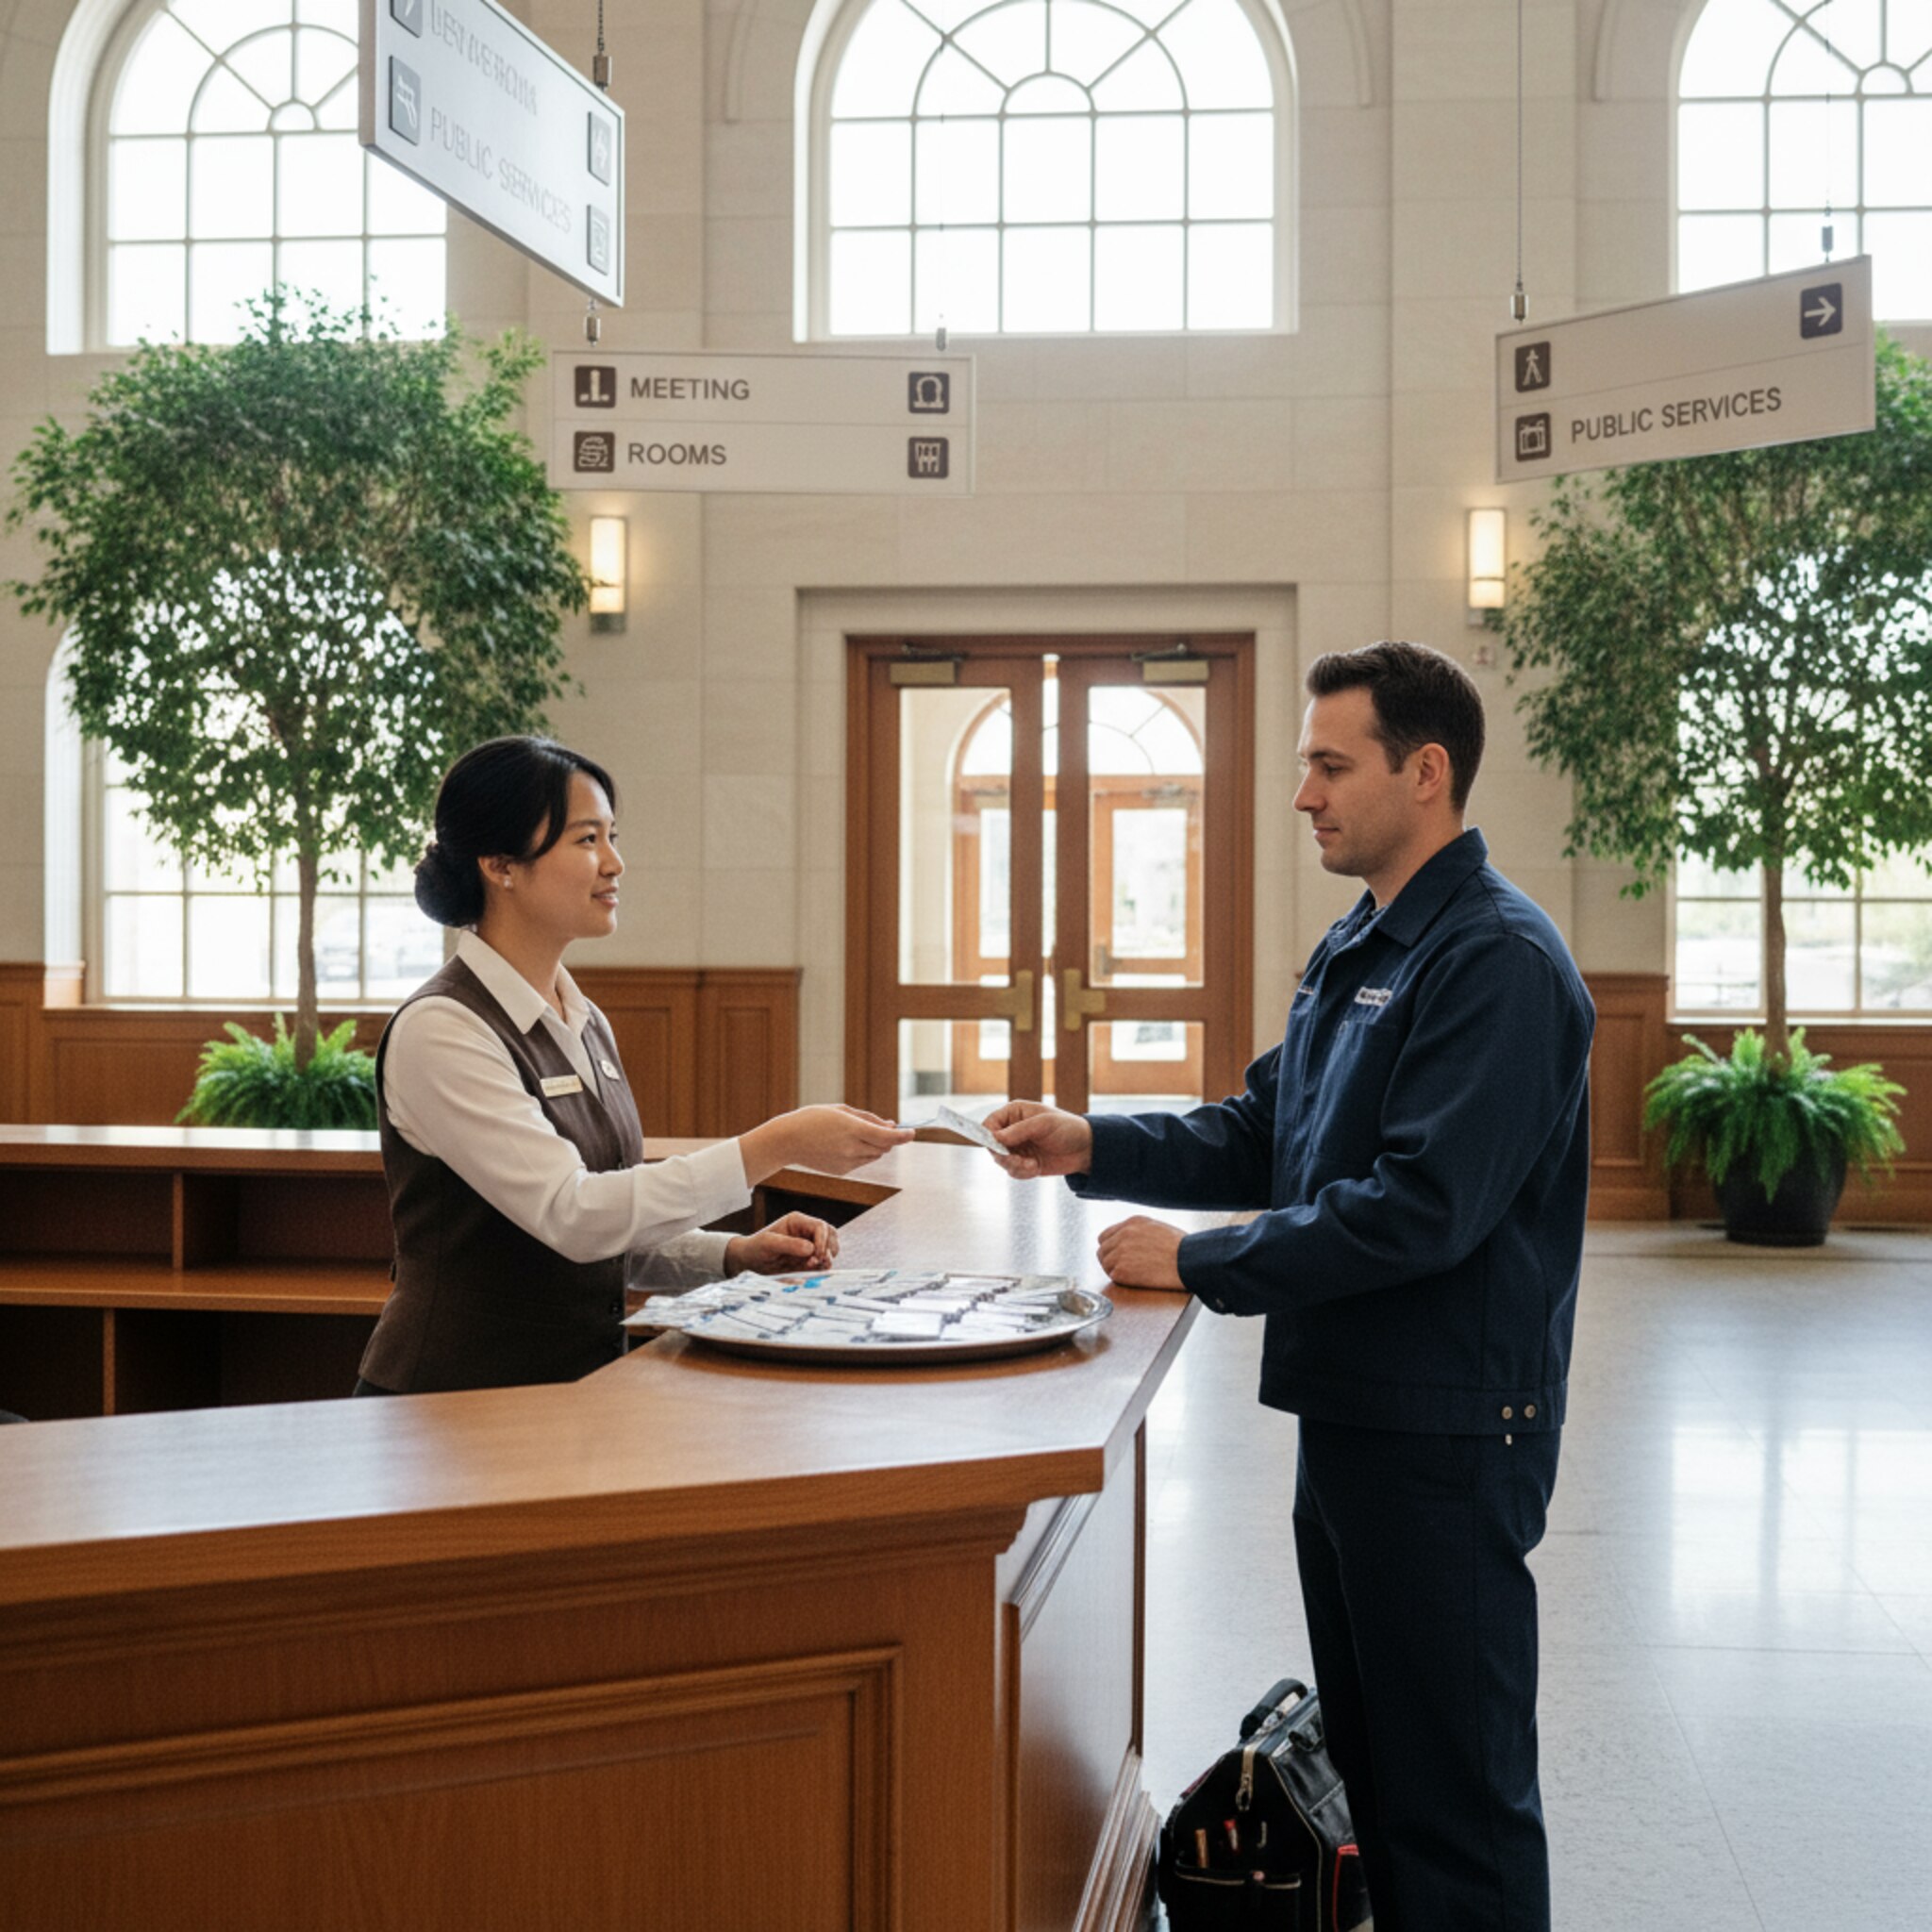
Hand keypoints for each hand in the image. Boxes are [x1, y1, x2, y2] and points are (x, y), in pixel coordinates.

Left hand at [727, 1212, 838, 1273]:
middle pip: (831, 1236)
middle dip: (828, 1250)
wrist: (749, 1260)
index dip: (823, 1241)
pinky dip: (821, 1268)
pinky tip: (811, 1271)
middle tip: (818, 1263)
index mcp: (798, 1222)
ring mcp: (809, 1245)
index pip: (821, 1227)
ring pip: (830, 1249)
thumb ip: (789, 1244)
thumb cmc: (756, 1247)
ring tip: (813, 1267)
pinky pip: (822, 1262)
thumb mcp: (768, 1244)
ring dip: (827, 1260)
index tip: (816, 1256)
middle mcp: (806, 1231)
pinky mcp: (808, 1259)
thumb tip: (811, 1249)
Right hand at [740, 1105, 912, 1181]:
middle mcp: (852, 1148)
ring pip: (875, 1155)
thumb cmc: (813, 1119)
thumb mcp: (841, 1111)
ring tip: (855, 1135)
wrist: (788, 1141)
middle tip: (881, 1127)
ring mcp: (847, 1162)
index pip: (887, 1137)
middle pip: (884, 1147)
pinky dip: (861, 1153)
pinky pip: (861, 1162)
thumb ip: (869, 1118)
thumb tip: (891, 1126)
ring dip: (874, 1146)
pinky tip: (842, 1145)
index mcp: (852, 1129)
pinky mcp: (842, 1171)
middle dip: (888, 1138)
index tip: (913, 1132)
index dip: (904, 1135)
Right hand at [983, 1100, 1093, 1179]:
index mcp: (1014, 1113)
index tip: (997, 1146)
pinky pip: (1013, 1171)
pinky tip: (1036, 1167)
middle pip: (992, 1145)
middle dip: (1003, 1155)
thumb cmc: (1067, 1128)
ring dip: (1015, 1165)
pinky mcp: (1024, 1163)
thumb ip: (1019, 1130)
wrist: (1086, 1149)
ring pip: (1001, 1161)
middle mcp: (1012, 1130)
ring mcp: (1018, 1147)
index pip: (990, 1123)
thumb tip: (995, 1137)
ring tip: (1032, 1164)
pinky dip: (1022, 1172)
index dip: (988, 1135)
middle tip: (1018, 1160)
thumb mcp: (1043, 1124)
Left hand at [1096, 1215, 1185, 1289]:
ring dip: (1114, 1269)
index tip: (1116, 1254)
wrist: (1188, 1261)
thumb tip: (1131, 1241)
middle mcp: (1123, 1235)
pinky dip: (1120, 1279)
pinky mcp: (1121, 1270)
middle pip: (1102, 1250)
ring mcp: (1120, 1252)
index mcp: (1132, 1223)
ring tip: (1131, 1274)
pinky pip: (1111, 1275)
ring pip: (1105, 1263)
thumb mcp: (1158, 1228)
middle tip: (1122, 1267)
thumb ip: (1139, 1232)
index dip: (1110, 1247)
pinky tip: (1134, 1279)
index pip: (1106, 1235)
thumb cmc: (1182, 1248)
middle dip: (1110, 1258)